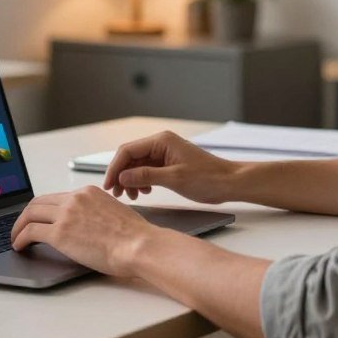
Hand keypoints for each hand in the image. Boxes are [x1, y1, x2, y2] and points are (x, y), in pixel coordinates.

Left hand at [10, 186, 157, 276]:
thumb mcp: (113, 212)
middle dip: (26, 215)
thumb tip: (85, 225)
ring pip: (30, 214)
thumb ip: (95, 213)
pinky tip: (20, 246)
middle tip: (21, 227)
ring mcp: (66, 214)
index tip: (38, 218)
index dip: (43, 209)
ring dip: (19, 227)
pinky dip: (20, 238)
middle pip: (39, 202)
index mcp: (88, 192)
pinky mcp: (60, 232)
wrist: (138, 245)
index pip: (56, 197)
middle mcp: (75, 199)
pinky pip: (31, 232)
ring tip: (16, 238)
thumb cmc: (133, 236)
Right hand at [103, 130, 238, 203]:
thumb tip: (123, 176)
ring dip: (131, 180)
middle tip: (117, 194)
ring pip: (138, 165)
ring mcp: (164, 154)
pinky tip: (143, 192)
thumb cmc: (207, 178)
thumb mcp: (174, 179)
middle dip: (121, 175)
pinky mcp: (168, 164)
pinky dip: (141, 181)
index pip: (128, 150)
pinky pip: (147, 170)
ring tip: (132, 196)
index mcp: (161, 141)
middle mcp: (161, 144)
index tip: (108, 185)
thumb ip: (146, 176)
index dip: (115, 168)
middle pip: (131, 157)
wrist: (228, 182)